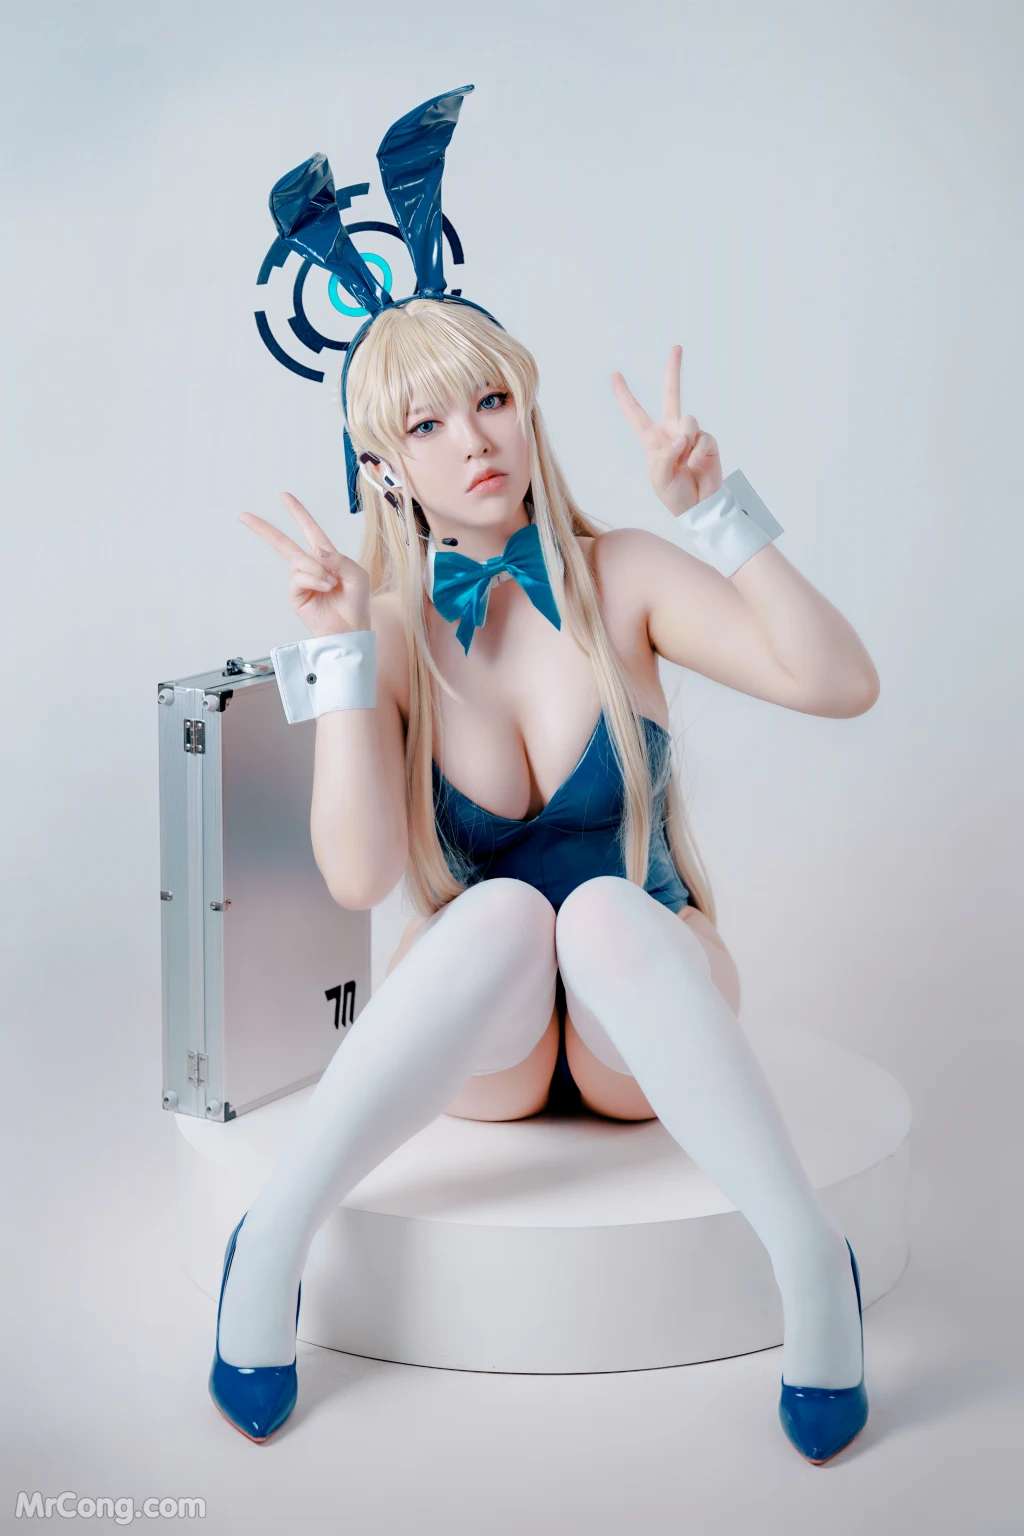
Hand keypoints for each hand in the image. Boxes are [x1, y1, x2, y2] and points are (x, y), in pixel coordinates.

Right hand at [238, 493, 371, 637]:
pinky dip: (314, 579)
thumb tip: (316, 551)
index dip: (298, 513)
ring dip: (317, 570)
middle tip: (244, 515)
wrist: (351, 630)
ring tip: (332, 584)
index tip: (284, 496)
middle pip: (283, 543)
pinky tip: (325, 587)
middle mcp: (311, 567)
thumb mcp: (356, 575)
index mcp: (327, 558)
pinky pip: (299, 577)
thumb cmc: (356, 603)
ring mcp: (301, 581)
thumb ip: (339, 559)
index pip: (310, 530)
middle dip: (264, 529)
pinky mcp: (296, 595)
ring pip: (299, 561)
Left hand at [611, 343, 722, 517]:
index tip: (615, 375)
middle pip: (672, 394)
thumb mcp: (659, 479)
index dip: (625, 395)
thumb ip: (665, 456)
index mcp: (652, 439)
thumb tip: (681, 436)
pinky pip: (703, 438)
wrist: (701, 506)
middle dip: (674, 370)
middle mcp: (671, 431)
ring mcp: (691, 434)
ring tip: (686, 462)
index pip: (635, 413)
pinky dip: (699, 453)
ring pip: (688, 421)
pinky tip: (697, 466)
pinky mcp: (708, 441)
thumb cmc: (675, 494)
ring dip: (686, 442)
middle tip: (676, 347)